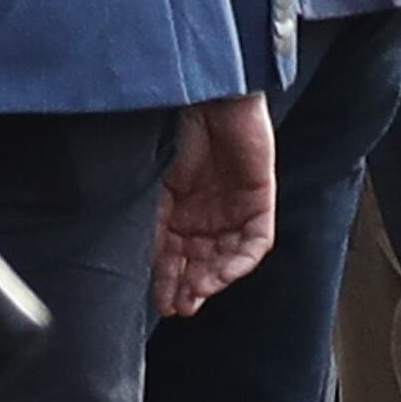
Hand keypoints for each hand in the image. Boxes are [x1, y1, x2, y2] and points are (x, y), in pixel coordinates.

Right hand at [153, 91, 278, 313]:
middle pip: (201, 262)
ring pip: (227, 257)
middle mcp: (206, 213)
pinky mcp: (260, 200)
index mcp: (178, 209)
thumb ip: (152, 219)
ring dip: (213, 279)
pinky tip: (224, 273)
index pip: (173, 256)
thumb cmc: (177, 129)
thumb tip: (140, 260)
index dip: (167, 281)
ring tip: (198, 293)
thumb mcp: (155, 182)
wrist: (211, 96)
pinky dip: (241, 260)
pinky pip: (256, 241)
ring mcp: (234, 208)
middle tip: (180, 305)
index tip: (161, 303)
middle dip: (191, 286)